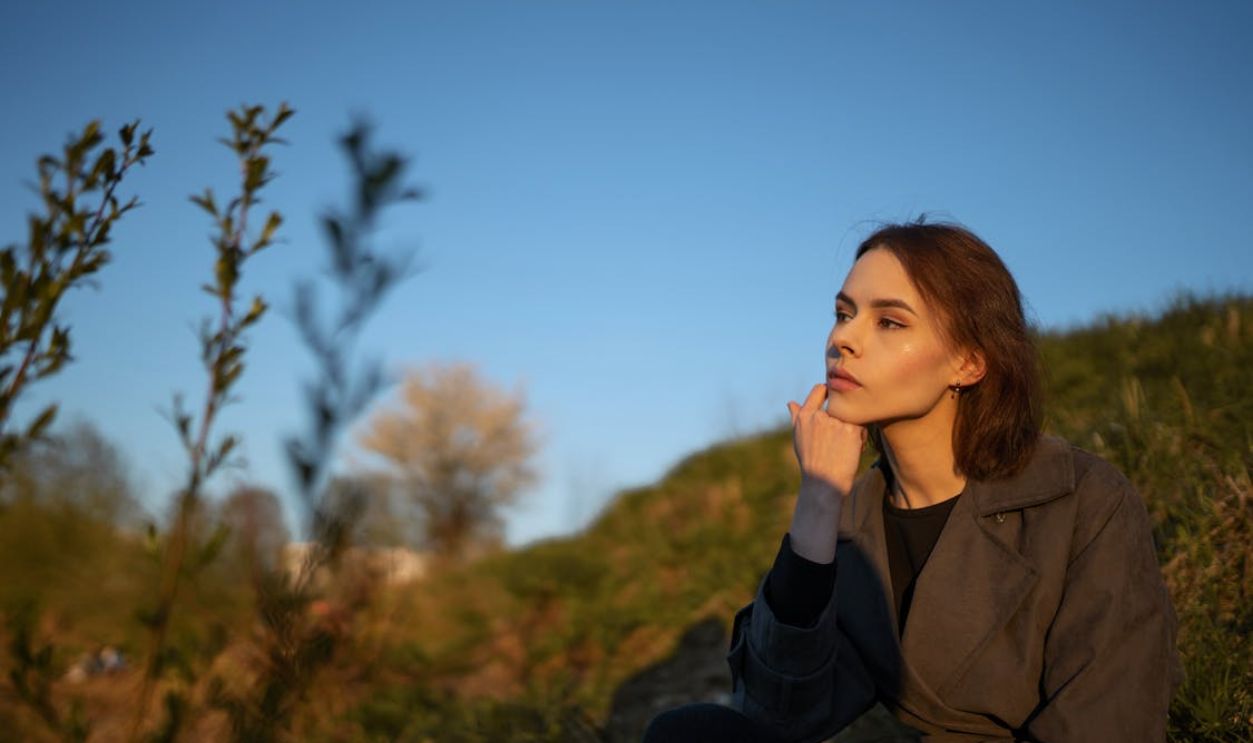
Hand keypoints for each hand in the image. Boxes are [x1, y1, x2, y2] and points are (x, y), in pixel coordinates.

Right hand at [786, 383, 867, 499]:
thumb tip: (791, 403)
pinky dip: (860, 437)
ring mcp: (835, 422)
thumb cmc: (811, 461)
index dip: (829, 392)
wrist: (824, 483)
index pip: (820, 389)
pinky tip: (853, 449)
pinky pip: (862, 426)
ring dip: (852, 427)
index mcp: (804, 415)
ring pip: (852, 415)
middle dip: (844, 416)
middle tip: (841, 435)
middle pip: (840, 405)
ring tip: (846, 445)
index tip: (836, 401)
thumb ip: (796, 417)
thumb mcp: (798, 438)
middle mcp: (818, 416)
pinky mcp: (851, 430)